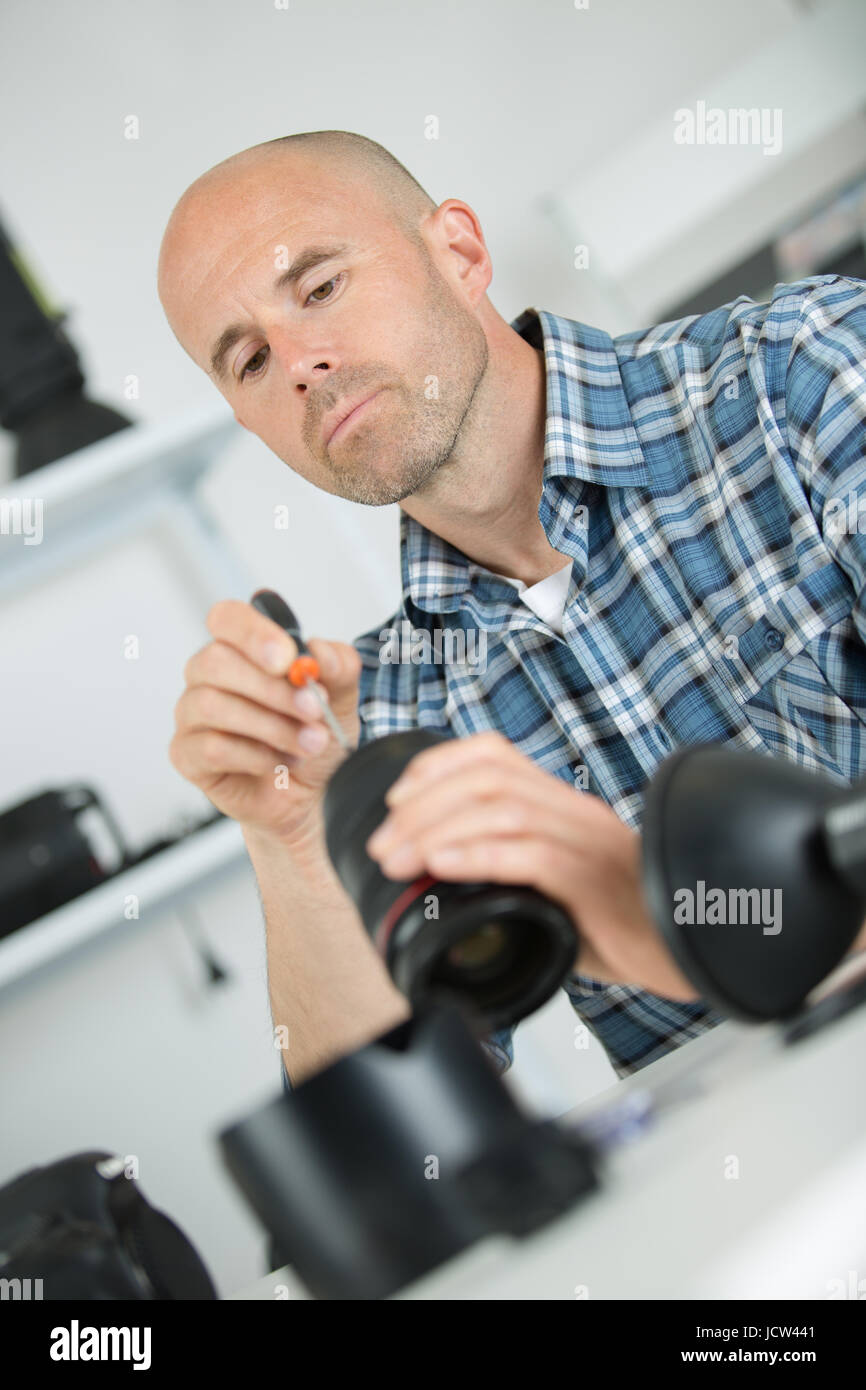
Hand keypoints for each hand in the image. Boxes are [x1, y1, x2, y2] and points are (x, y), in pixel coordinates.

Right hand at [169, 599, 360, 844]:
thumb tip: (318, 653)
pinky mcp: (187, 753)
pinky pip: (211, 747)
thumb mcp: (341, 697)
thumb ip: (338, 666)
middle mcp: (209, 675)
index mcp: (242, 649)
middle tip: (312, 708)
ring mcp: (192, 714)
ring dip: (271, 726)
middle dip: (273, 688)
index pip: (227, 618)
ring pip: (213, 706)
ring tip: (308, 742)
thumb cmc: (316, 737)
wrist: (311, 795)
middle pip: (217, 661)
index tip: (289, 658)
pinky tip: (278, 761)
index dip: (253, 633)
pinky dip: (255, 756)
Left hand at [365, 730, 698, 1000]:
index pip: (493, 754)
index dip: (436, 766)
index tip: (396, 800)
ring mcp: (586, 842)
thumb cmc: (623, 918)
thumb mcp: (559, 883)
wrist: (691, 945)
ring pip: (500, 809)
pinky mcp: (593, 881)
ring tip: (397, 859)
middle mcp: (573, 811)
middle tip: (382, 843)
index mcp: (562, 803)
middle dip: (421, 805)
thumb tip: (442, 884)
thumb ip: (513, 870)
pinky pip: (530, 855)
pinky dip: (477, 856)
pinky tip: (443, 869)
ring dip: (436, 830)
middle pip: (485, 778)